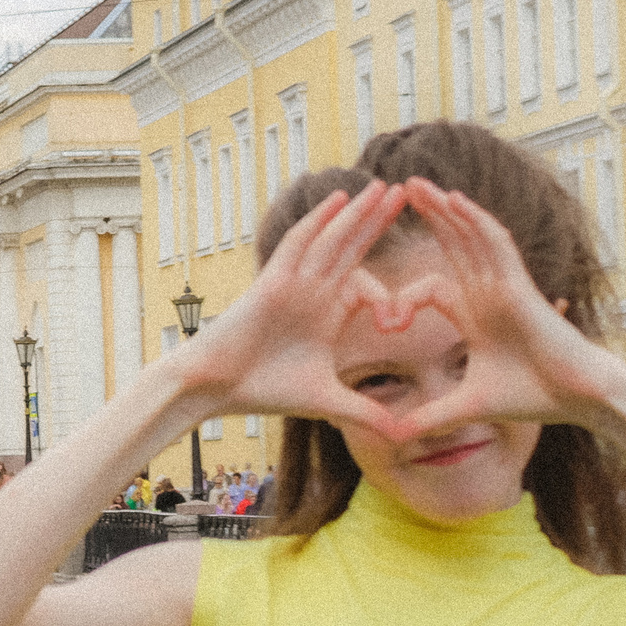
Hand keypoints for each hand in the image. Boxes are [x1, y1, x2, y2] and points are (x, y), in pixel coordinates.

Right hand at [169, 181, 416, 436]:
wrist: (217, 387)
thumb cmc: (263, 390)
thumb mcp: (326, 402)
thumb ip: (364, 412)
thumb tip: (402, 437)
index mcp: (326, 314)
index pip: (365, 288)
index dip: (388, 299)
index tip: (398, 323)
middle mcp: (313, 292)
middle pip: (352, 249)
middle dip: (378, 223)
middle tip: (409, 194)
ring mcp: (294, 283)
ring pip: (332, 240)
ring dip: (358, 214)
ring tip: (383, 188)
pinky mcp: (274, 280)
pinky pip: (301, 243)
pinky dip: (320, 221)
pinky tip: (341, 199)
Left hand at [381, 179, 625, 440]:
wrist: (578, 397)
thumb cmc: (533, 396)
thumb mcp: (468, 407)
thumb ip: (431, 418)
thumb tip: (395, 438)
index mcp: (474, 315)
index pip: (432, 289)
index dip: (403, 299)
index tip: (386, 321)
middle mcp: (488, 293)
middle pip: (453, 246)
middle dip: (428, 219)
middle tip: (398, 191)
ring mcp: (505, 285)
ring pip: (471, 237)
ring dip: (446, 210)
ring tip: (418, 186)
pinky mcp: (520, 285)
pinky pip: (496, 245)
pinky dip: (476, 222)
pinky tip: (454, 201)